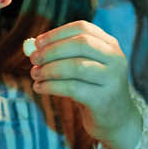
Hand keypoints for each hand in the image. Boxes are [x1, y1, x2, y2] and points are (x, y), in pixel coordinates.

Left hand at [26, 21, 143, 148]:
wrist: (116, 120)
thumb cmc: (93, 89)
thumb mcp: (83, 68)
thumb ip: (63, 55)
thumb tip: (31, 48)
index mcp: (110, 45)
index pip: (83, 28)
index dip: (57, 33)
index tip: (37, 42)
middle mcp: (116, 59)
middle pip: (81, 44)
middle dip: (52, 50)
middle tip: (33, 59)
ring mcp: (112, 79)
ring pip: (76, 66)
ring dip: (49, 69)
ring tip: (35, 75)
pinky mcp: (104, 99)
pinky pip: (72, 88)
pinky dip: (51, 86)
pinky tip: (40, 88)